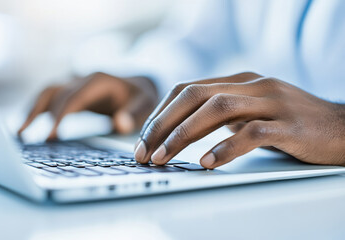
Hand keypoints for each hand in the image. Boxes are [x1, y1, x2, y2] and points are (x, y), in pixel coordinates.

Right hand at [18, 72, 157, 140]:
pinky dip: (38, 110)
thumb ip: (134, 114)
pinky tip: (28, 126)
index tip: (49, 136)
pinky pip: (51, 98)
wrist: (139, 85)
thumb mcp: (145, 104)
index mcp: (97, 81)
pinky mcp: (72, 92)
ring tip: (19, 132)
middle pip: (53, 92)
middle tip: (24, 135)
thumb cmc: (142, 97)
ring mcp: (75, 83)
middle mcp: (82, 79)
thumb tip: (118, 125)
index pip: (72, 98)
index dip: (59, 116)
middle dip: (37, 112)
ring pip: (47, 92)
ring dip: (32, 109)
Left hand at [134, 72, 344, 168]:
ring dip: (184, 135)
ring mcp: (271, 102)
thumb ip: (220, 115)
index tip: (143, 139)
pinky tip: (208, 162)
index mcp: (238, 80)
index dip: (160, 114)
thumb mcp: (250, 112)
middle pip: (194, 96)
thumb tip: (180, 130)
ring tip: (164, 157)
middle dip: (163, 124)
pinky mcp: (289, 125)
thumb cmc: (289, 122)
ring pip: (217, 109)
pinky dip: (226, 147)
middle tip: (145, 151)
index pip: (186, 89)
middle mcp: (251, 85)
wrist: (342, 127)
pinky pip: (252, 133)